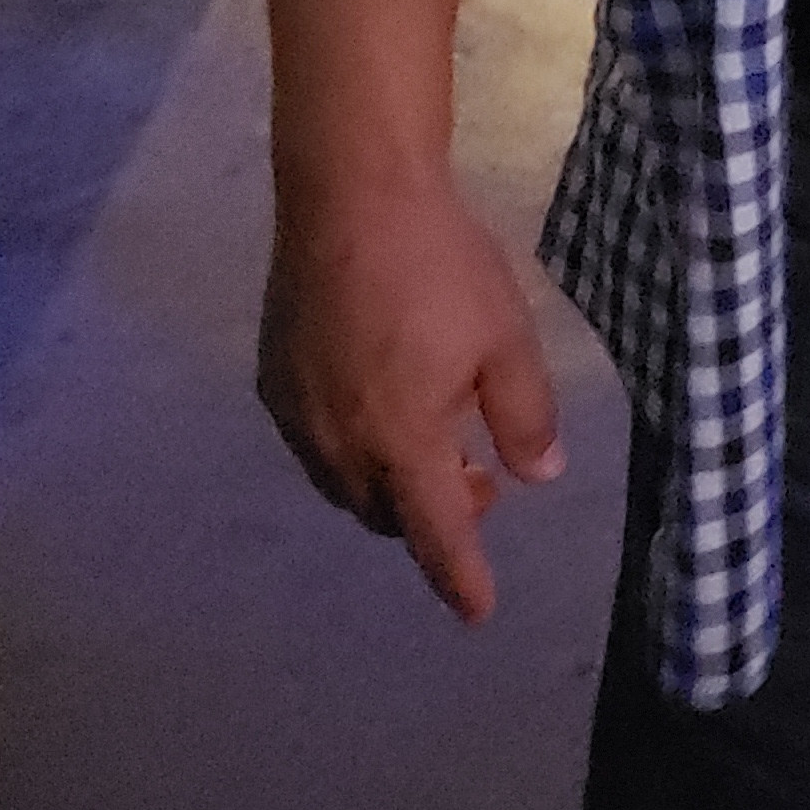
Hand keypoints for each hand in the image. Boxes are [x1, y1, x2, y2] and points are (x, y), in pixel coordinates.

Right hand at [257, 175, 563, 624]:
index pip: (436, 533)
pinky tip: (378, 400)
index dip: (459, 576)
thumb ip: (524, 415)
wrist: (351, 196)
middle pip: (386, 513)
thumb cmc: (440, 265)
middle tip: (476, 475)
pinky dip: (352, 446)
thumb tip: (538, 476)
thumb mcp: (506, 336)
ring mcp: (296, 417)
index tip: (478, 612)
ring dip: (388, 482)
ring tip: (432, 438)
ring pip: (346, 484)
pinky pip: (315, 443)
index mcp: (403, 442)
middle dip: (430, 513)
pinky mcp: (272, 382)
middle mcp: (340, 446)